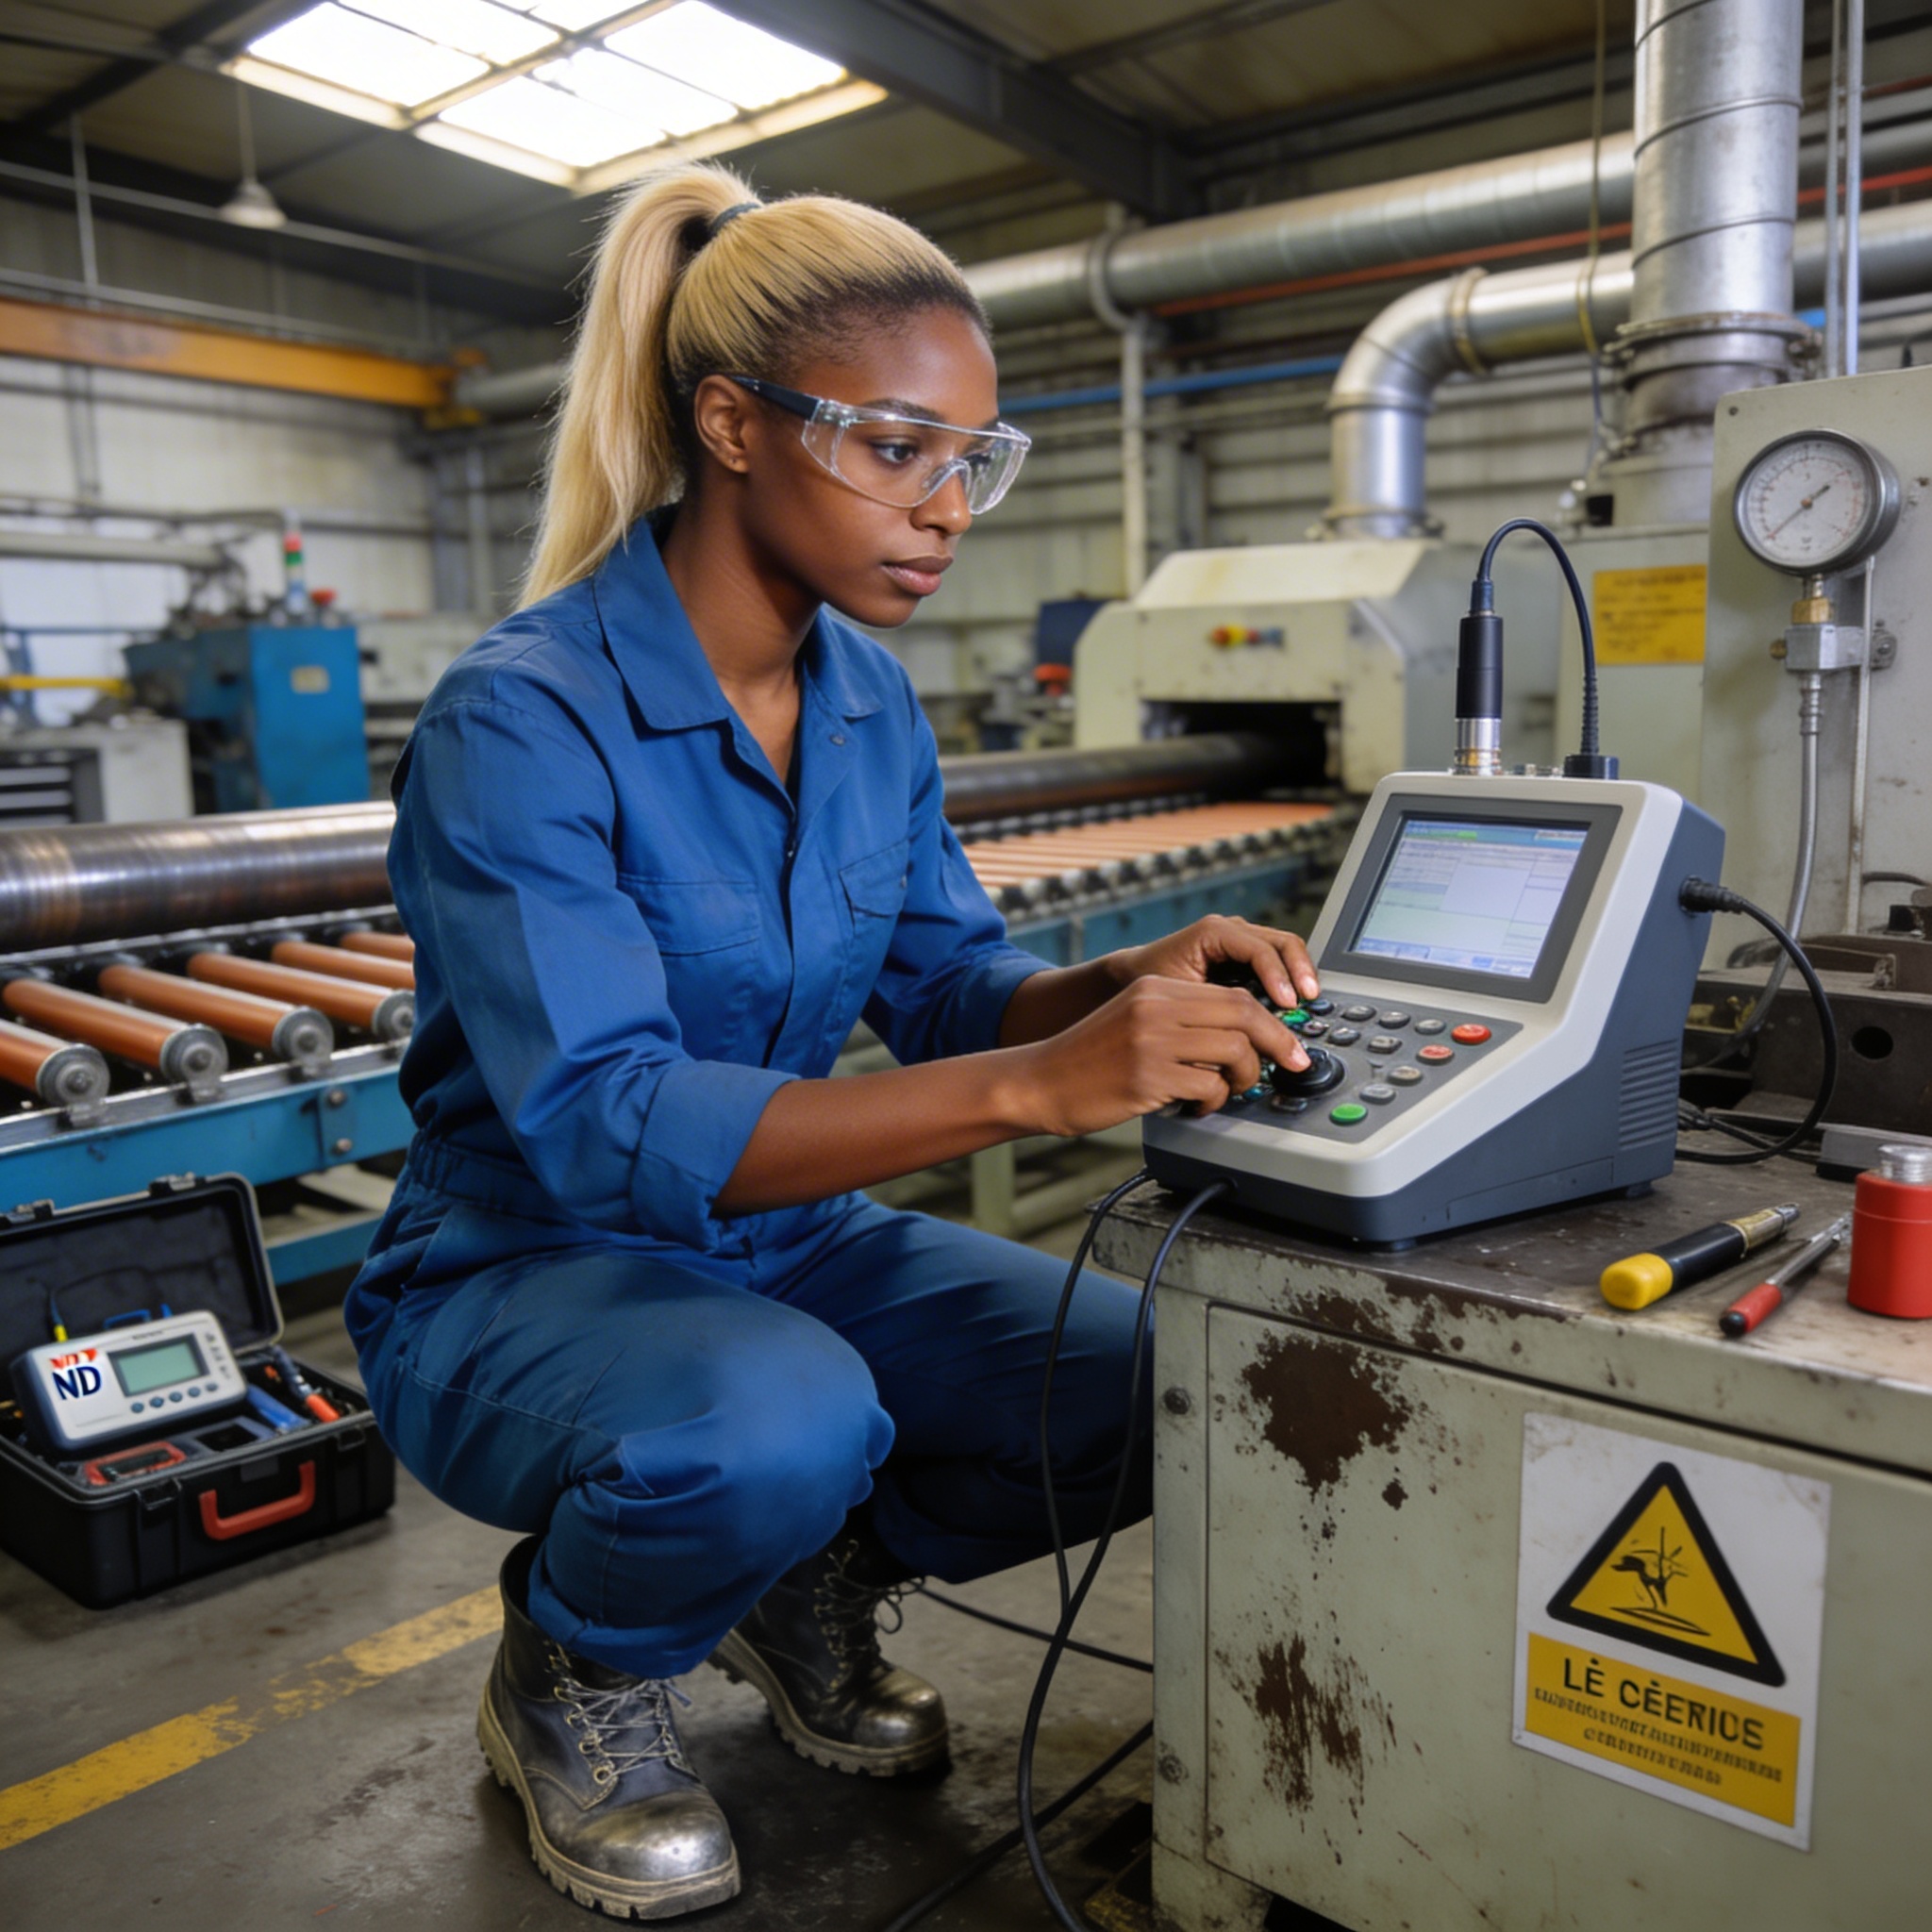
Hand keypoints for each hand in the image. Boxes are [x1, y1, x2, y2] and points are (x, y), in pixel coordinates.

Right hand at [1010, 975, 1309, 1138]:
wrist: (1040, 1083)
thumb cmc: (1089, 1060)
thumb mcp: (1134, 1021)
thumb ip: (1181, 1020)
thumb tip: (1243, 1036)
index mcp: (1155, 989)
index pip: (1233, 994)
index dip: (1271, 1020)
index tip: (1289, 1042)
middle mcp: (1155, 1007)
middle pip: (1244, 1014)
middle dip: (1279, 1043)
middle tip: (1292, 1064)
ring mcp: (1151, 1041)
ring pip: (1235, 1050)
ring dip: (1244, 1077)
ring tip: (1226, 1091)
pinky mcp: (1148, 1077)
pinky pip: (1210, 1086)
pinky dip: (1214, 1102)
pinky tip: (1196, 1108)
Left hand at [1108, 915, 1319, 1009]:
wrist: (1131, 978)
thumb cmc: (1148, 988)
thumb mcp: (1176, 997)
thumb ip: (1209, 1010)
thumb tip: (1243, 1034)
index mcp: (1212, 933)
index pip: (1259, 949)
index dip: (1278, 976)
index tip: (1287, 1003)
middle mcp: (1231, 931)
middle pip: (1282, 942)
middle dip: (1299, 971)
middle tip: (1309, 1000)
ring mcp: (1242, 940)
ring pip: (1286, 949)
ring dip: (1300, 974)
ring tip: (1308, 1002)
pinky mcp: (1248, 955)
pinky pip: (1279, 961)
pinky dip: (1291, 978)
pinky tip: (1295, 1003)